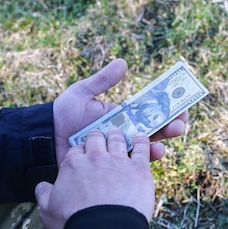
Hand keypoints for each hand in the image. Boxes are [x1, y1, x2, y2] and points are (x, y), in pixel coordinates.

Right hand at [35, 129, 154, 228]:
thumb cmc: (73, 223)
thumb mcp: (47, 209)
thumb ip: (44, 193)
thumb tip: (42, 186)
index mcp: (73, 164)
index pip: (76, 150)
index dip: (80, 152)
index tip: (83, 157)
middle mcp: (95, 158)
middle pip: (96, 138)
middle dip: (97, 138)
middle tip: (101, 141)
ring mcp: (118, 161)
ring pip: (117, 139)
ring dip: (117, 135)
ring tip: (119, 134)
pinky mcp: (138, 169)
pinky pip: (142, 149)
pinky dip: (142, 142)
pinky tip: (141, 138)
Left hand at [53, 58, 187, 164]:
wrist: (46, 138)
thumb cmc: (64, 115)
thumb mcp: (82, 93)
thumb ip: (102, 80)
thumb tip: (123, 62)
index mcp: (123, 116)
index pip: (151, 112)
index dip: (168, 109)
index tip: (181, 105)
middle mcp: (125, 133)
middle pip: (155, 130)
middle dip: (172, 126)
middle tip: (180, 123)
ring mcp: (119, 150)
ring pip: (147, 148)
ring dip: (162, 142)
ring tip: (170, 135)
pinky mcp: (112, 166)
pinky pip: (132, 164)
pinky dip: (146, 159)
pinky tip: (153, 152)